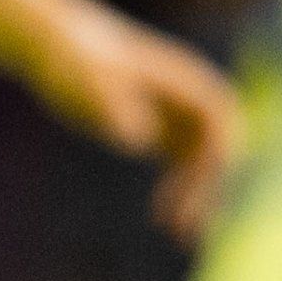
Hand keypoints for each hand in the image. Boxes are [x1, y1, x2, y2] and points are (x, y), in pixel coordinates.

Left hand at [27, 3, 249, 239]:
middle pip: (221, 145)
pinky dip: (182, 193)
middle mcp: (190, 97)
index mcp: (184, 79)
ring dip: (198, 197)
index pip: (220, 118)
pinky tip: (164, 220)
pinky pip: (186, 167)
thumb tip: (140, 138)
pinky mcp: (162, 130)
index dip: (215, 154)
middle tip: (184, 226)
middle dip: (209, 186)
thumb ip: (114, 106)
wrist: (60, 47)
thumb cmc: (76, 61)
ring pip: (205, 163)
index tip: (193, 188)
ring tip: (177, 234)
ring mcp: (179, 114)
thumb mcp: (90, 81)